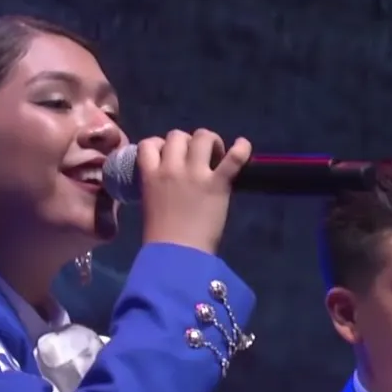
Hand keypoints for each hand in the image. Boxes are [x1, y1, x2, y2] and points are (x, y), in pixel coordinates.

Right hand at [137, 128, 251, 253]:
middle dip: (186, 142)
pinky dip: (241, 148)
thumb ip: (157, 186)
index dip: (159, 145)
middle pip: (177, 135)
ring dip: (209, 141)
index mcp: (150, 175)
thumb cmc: (161, 238)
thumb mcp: (150, 204)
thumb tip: (170, 180)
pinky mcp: (217, 184)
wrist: (177, 256)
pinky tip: (243, 146)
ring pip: (201, 136)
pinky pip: (233, 158)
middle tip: (196, 159)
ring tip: (216, 155)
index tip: (168, 155)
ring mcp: (195, 174)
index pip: (149, 144)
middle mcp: (171, 168)